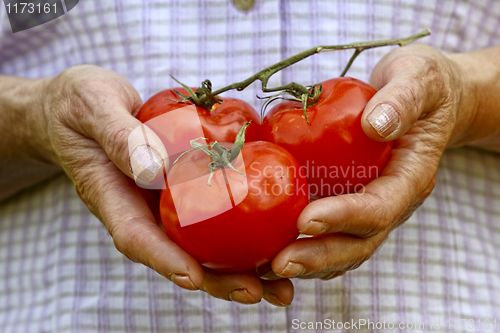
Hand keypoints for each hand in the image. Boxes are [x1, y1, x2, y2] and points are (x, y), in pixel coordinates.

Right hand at [32, 65, 291, 305]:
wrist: (79, 106)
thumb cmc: (78, 104)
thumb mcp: (91, 106)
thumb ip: (119, 136)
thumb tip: (154, 170)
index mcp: (110, 195)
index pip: (134, 236)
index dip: (164, 259)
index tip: (194, 278)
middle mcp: (139, 208)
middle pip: (176, 253)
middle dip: (215, 279)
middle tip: (258, 292)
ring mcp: (161, 203)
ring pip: (198, 243)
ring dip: (238, 267)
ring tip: (279, 286)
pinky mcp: (180, 190)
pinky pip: (209, 214)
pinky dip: (240, 232)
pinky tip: (274, 240)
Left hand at [261, 44, 467, 279]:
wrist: (424, 96)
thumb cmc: (423, 84)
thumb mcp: (419, 77)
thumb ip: (403, 99)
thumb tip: (375, 125)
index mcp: (411, 177)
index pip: (379, 208)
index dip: (343, 218)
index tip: (305, 220)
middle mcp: (392, 200)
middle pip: (359, 242)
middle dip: (319, 256)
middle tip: (278, 263)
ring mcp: (372, 204)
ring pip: (344, 247)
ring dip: (308, 262)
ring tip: (266, 268)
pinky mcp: (352, 200)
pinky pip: (331, 232)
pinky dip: (303, 245)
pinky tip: (270, 249)